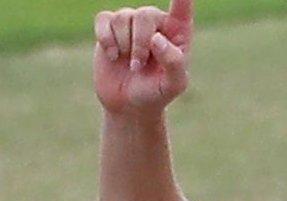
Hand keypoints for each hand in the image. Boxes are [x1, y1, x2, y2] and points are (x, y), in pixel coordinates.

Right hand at [93, 0, 192, 115]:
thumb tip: (157, 39)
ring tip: (130, 64)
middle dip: (140, 43)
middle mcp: (156, 21)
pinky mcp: (109, 27)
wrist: (130, 104)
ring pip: (123, 17)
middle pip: (144, 15)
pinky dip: (106, 38)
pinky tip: (113, 55)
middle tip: (139, 65)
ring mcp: (131, 22)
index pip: (183, 6)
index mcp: (178, 31)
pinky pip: (103, 19)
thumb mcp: (173, 84)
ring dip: (124, 45)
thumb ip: (173, 63)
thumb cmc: (157, 93)